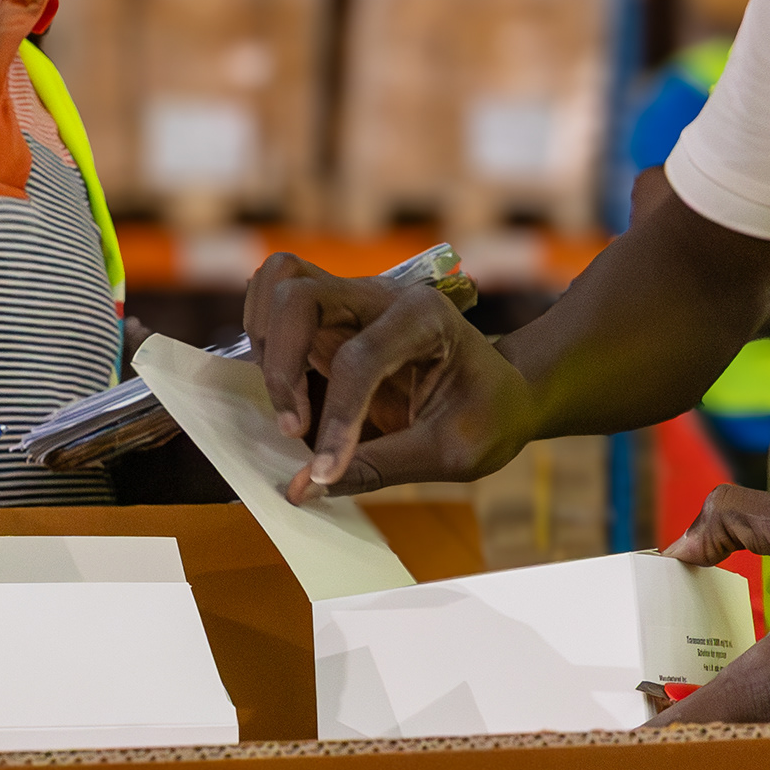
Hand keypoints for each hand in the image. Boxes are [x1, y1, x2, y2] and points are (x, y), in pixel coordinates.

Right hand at [241, 254, 541, 498]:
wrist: (504, 394)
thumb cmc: (489, 418)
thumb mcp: (451, 454)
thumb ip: (377, 468)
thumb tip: (303, 488)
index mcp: (426, 317)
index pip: (359, 358)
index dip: (335, 419)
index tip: (324, 472)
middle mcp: (383, 295)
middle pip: (299, 294)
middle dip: (280, 363)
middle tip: (293, 427)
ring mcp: (353, 300)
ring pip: (279, 281)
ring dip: (266, 342)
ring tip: (290, 404)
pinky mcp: (332, 318)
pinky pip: (275, 300)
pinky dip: (265, 337)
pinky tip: (289, 388)